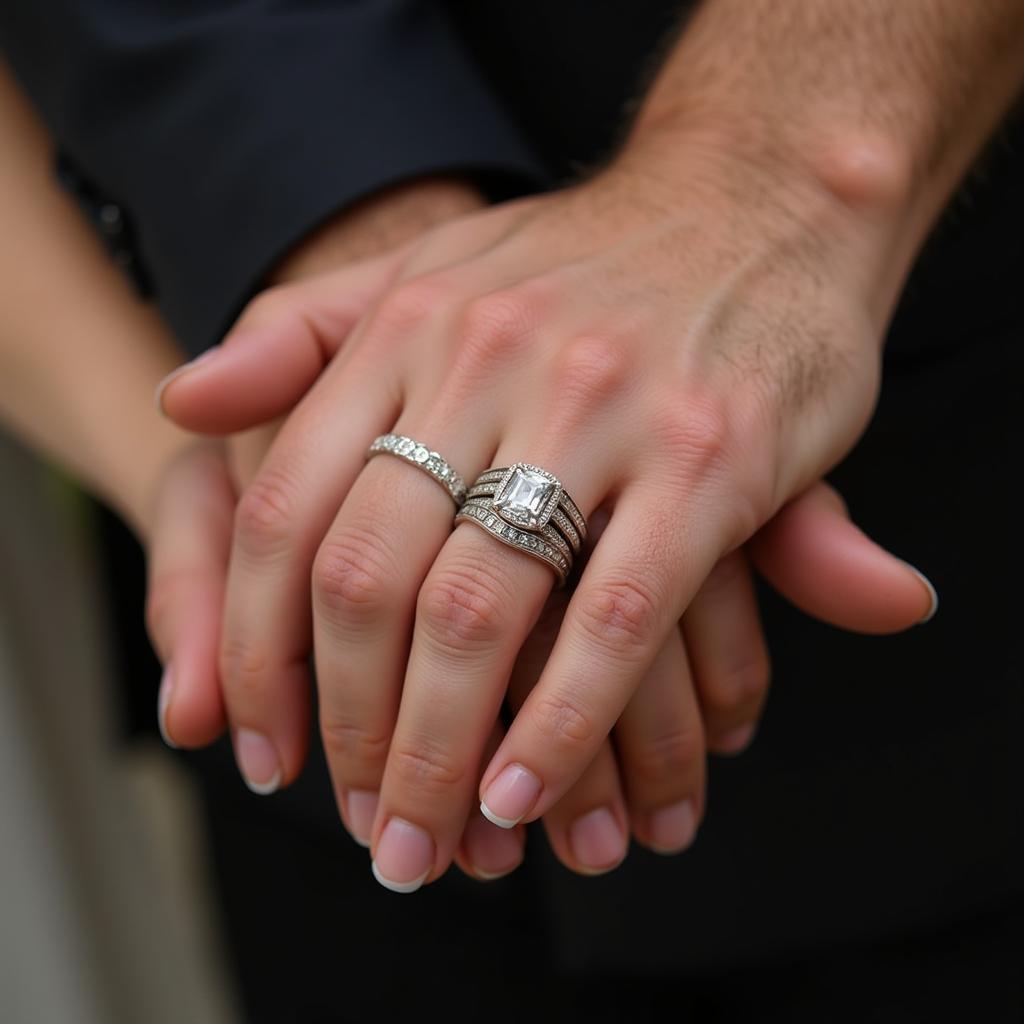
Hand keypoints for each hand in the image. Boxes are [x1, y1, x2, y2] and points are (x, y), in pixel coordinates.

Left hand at [160, 147, 935, 888]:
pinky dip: (557, 728)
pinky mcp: (707, 461)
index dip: (253, 650)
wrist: (760, 199)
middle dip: (350, 732)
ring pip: (476, 616)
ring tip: (429, 845)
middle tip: (363, 826)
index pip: (281, 511)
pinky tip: (522, 796)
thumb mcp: (429, 269)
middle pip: (366, 582)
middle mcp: (485, 360)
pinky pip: (609, 622)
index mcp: (406, 324)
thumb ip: (300, 336)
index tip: (262, 740)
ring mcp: (599, 410)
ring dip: (439, 756)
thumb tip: (180, 404)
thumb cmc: (591, 264)